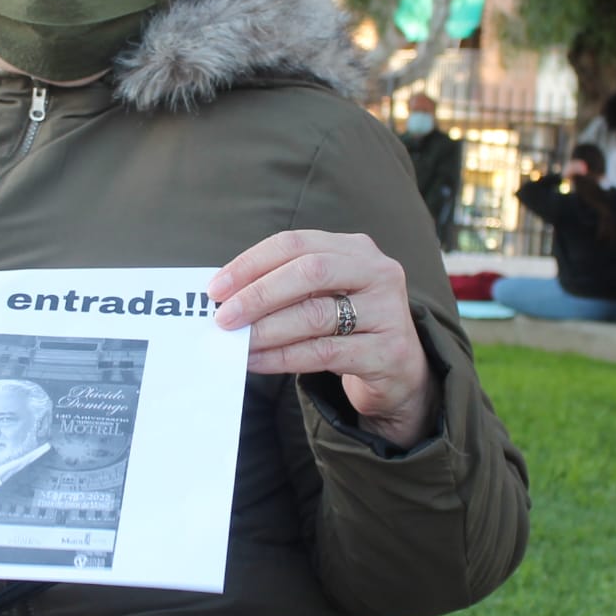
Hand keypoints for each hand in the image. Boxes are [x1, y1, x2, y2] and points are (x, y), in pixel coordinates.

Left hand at [209, 230, 436, 448]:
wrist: (399, 372)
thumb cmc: (348, 327)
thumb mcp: (324, 295)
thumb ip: (285, 287)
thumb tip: (225, 296)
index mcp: (356, 249)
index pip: (296, 244)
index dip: (251, 263)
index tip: (216, 288)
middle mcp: (378, 272)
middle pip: (309, 272)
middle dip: (258, 294)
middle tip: (223, 317)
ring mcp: (387, 311)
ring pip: (315, 315)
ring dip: (267, 330)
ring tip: (237, 343)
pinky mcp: (387, 352)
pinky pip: (324, 352)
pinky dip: (283, 357)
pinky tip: (257, 362)